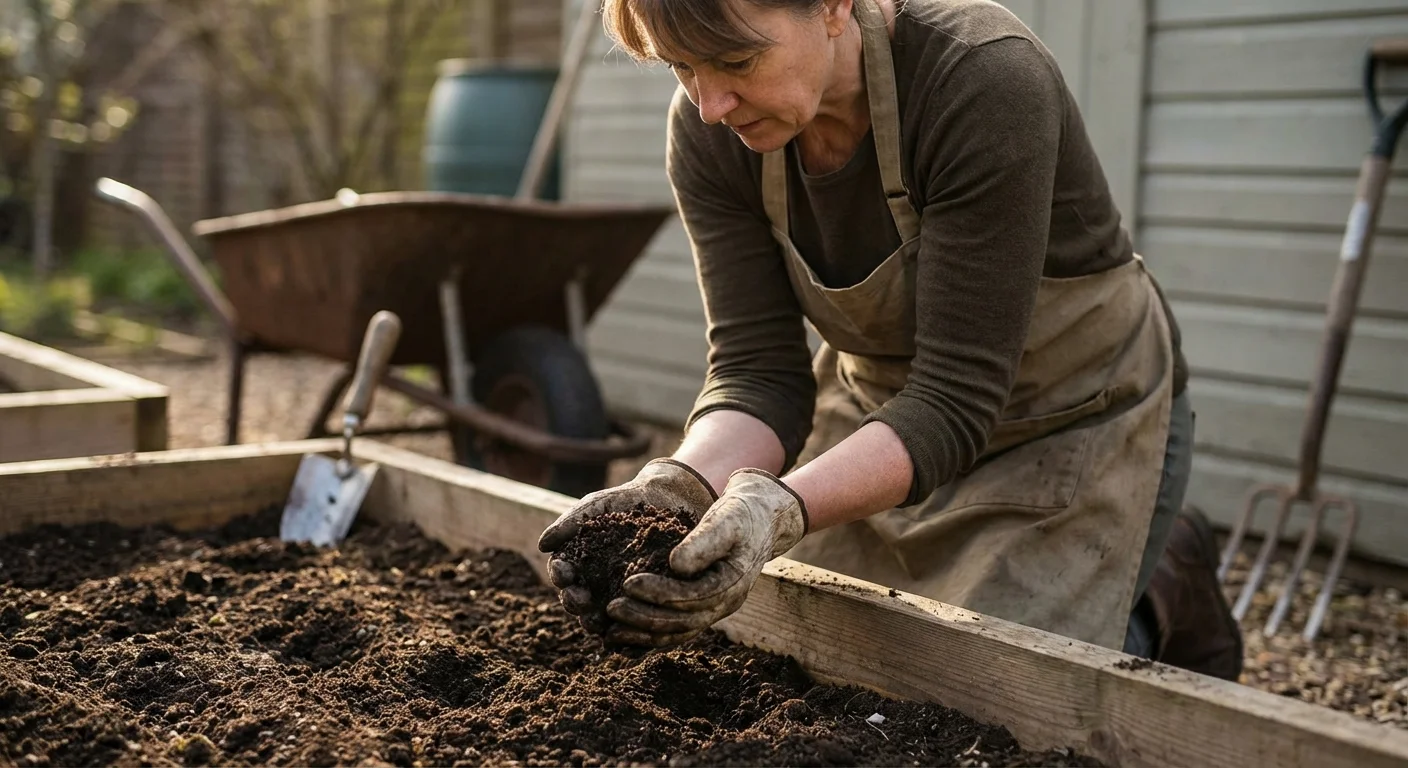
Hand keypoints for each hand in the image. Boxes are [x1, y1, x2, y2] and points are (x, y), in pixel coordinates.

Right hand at [537, 458, 716, 632]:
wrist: (664, 500)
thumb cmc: (624, 502)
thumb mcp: (596, 506)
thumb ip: (570, 523)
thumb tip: (542, 545)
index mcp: (578, 562)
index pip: (562, 575)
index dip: (560, 577)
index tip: (565, 575)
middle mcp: (594, 583)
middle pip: (577, 601)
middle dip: (575, 603)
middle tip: (582, 602)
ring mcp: (618, 594)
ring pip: (601, 617)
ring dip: (596, 622)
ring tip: (600, 622)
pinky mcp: (643, 602)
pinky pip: (633, 622)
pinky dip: (627, 633)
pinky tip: (627, 634)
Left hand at [603, 468, 808, 646]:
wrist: (762, 518)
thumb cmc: (742, 513)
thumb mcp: (727, 519)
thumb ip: (704, 541)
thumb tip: (676, 565)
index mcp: (733, 583)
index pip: (693, 598)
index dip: (659, 593)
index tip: (628, 583)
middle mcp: (725, 604)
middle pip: (683, 622)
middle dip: (645, 617)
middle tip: (611, 609)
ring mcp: (715, 609)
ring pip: (678, 632)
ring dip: (644, 633)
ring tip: (611, 631)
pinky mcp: (703, 606)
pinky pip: (677, 628)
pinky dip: (651, 634)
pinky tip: (625, 634)